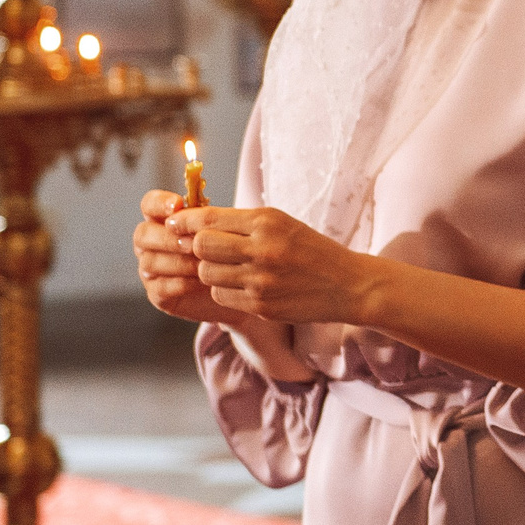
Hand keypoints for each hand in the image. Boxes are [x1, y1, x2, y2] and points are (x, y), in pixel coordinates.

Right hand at [132, 189, 246, 326]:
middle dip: (169, 238)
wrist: (235, 288)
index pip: (148, 204)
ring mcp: (150, 270)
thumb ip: (207, 220)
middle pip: (142, 234)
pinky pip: (160, 287)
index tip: (178, 205)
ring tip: (204, 263)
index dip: (159, 203)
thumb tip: (203, 212)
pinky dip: (181, 283)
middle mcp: (150, 244)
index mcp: (161, 221)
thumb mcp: (221, 232)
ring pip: (150, 261)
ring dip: (179, 262)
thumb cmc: (227, 252)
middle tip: (194, 243)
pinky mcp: (157, 294)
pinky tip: (202, 281)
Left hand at [177, 203, 375, 325]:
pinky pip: (222, 296)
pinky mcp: (261, 306)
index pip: (209, 218)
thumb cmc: (311, 250)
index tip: (176, 223)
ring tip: (229, 268)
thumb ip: (241, 223)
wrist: (348, 285)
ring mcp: (261, 281)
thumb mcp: (282, 224)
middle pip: (201, 246)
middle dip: (196, 247)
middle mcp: (263, 249)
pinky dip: (226, 290)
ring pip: (208, 274)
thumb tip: (194, 222)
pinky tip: (244, 285)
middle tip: (204, 248)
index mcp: (267, 222)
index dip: (185, 221)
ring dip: (211, 270)